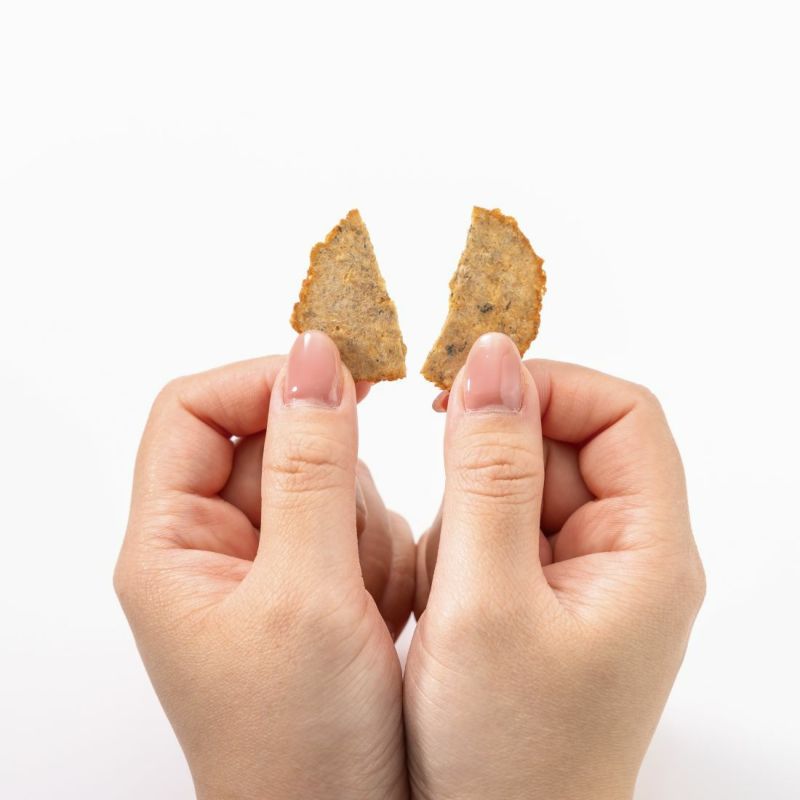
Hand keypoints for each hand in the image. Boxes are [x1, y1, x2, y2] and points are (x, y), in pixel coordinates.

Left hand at [114, 331, 414, 799]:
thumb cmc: (302, 746)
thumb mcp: (307, 593)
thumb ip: (314, 466)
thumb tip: (314, 356)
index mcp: (174, 544)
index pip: (193, 410)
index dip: (262, 383)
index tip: (341, 383)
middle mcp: (216, 547)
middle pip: (273, 440)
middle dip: (334, 479)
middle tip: (355, 546)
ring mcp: (271, 565)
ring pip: (329, 481)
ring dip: (366, 526)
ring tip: (370, 602)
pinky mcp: (318, 584)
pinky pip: (360, 524)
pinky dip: (385, 556)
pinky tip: (383, 615)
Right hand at [406, 333, 704, 799]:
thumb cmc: (504, 759)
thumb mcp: (485, 601)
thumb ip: (487, 473)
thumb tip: (492, 361)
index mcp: (645, 553)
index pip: (621, 413)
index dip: (548, 388)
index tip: (469, 396)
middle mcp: (624, 558)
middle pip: (565, 447)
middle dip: (491, 468)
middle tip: (445, 525)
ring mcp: (580, 580)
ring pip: (520, 488)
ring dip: (466, 518)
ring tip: (448, 592)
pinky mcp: (540, 599)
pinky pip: (497, 534)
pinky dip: (458, 553)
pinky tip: (446, 609)